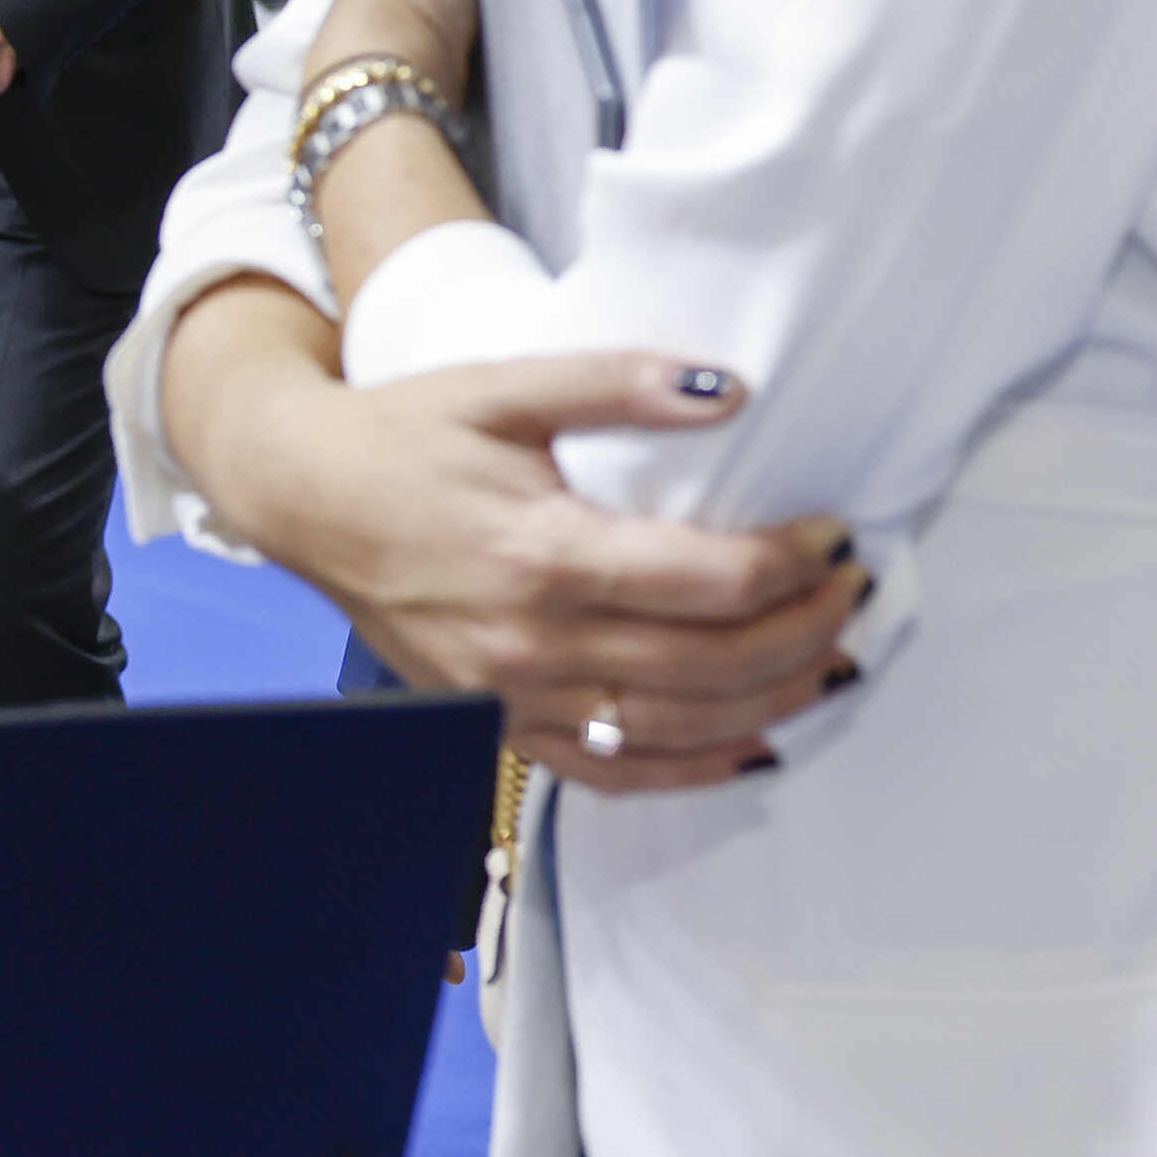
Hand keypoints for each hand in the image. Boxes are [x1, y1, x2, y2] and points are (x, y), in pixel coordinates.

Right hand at [161, 287, 857, 794]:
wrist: (302, 496)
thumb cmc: (402, 437)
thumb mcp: (505, 386)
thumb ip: (619, 383)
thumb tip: (728, 390)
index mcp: (542, 553)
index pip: (709, 582)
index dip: (793, 564)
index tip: (836, 536)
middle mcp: (532, 641)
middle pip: (712, 663)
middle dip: (805, 631)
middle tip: (854, 593)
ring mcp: (512, 696)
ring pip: (678, 726)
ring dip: (773, 700)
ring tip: (832, 660)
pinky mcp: (497, 723)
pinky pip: (614, 773)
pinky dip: (694, 766)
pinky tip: (751, 739)